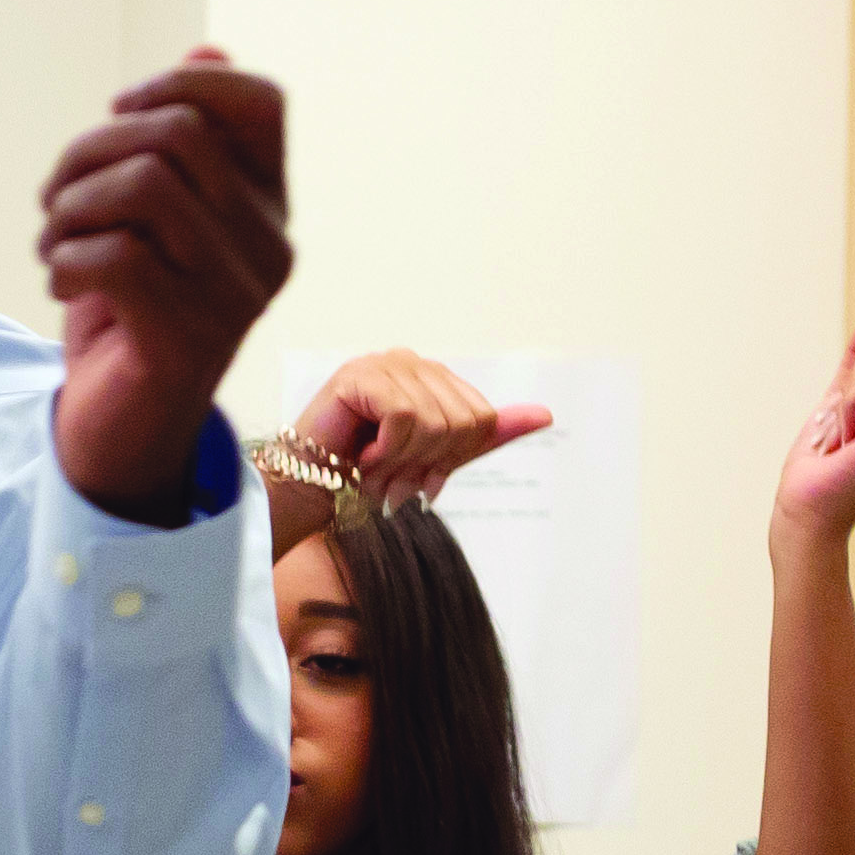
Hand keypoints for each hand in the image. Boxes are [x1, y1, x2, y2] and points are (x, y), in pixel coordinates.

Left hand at [36, 51, 288, 520]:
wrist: (120, 428)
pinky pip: (117, 255)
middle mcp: (271, 247)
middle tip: (55, 198)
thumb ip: (180, 140)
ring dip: (71, 207)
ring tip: (53, 242)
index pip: (261, 102)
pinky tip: (59, 283)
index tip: (120, 113)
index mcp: (271, 206)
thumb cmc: (131, 310)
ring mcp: (236, 295)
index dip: (181, 86)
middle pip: (179, 134)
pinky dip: (66, 260)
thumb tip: (208, 49)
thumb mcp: (151, 215)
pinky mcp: (189, 338)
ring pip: (145, 186)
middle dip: (91, 151)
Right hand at [274, 345, 520, 519]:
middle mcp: (411, 362)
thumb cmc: (364, 475)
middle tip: (390, 475)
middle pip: (462, 422)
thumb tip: (546, 415)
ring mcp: (385, 364)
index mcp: (433, 377)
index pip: (481, 419)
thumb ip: (487, 434)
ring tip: (372, 467)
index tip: (415, 475)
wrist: (308, 492)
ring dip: (401, 463)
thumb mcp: (437, 457)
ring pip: (433, 423)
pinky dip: (385, 452)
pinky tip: (361, 456)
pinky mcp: (361, 375)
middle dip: (426, 463)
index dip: (452, 460)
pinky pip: (404, 419)